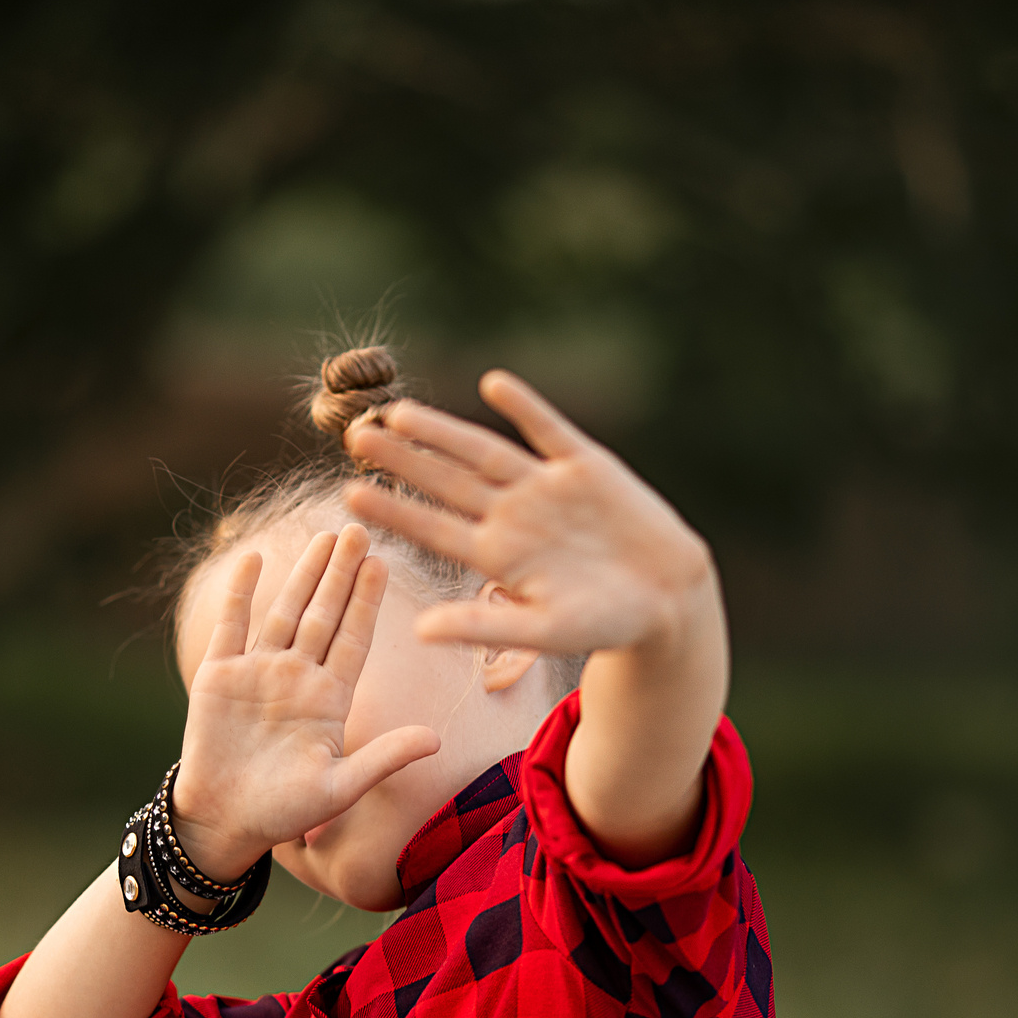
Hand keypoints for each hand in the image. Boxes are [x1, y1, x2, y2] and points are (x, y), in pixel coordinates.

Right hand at [172, 523, 441, 878]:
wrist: (224, 822)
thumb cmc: (284, 811)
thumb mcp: (340, 788)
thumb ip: (384, 759)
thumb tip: (437, 740)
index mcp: (329, 700)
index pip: (354, 639)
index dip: (367, 602)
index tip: (384, 564)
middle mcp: (297, 677)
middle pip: (325, 614)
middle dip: (343, 573)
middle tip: (361, 529)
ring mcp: (258, 672)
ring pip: (285, 611)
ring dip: (304, 574)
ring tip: (325, 536)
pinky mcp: (219, 676)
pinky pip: (232, 625)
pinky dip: (240, 593)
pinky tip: (253, 559)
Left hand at [341, 371, 714, 656]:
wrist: (669, 598)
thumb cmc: (604, 624)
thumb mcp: (543, 631)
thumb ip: (482, 626)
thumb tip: (419, 632)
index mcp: (496, 555)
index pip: (432, 527)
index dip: (393, 510)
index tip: (349, 495)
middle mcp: (511, 515)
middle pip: (446, 480)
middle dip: (402, 460)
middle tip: (353, 435)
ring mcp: (545, 487)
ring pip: (484, 451)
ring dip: (443, 432)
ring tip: (399, 412)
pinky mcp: (584, 465)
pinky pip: (549, 431)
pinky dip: (525, 408)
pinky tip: (494, 385)